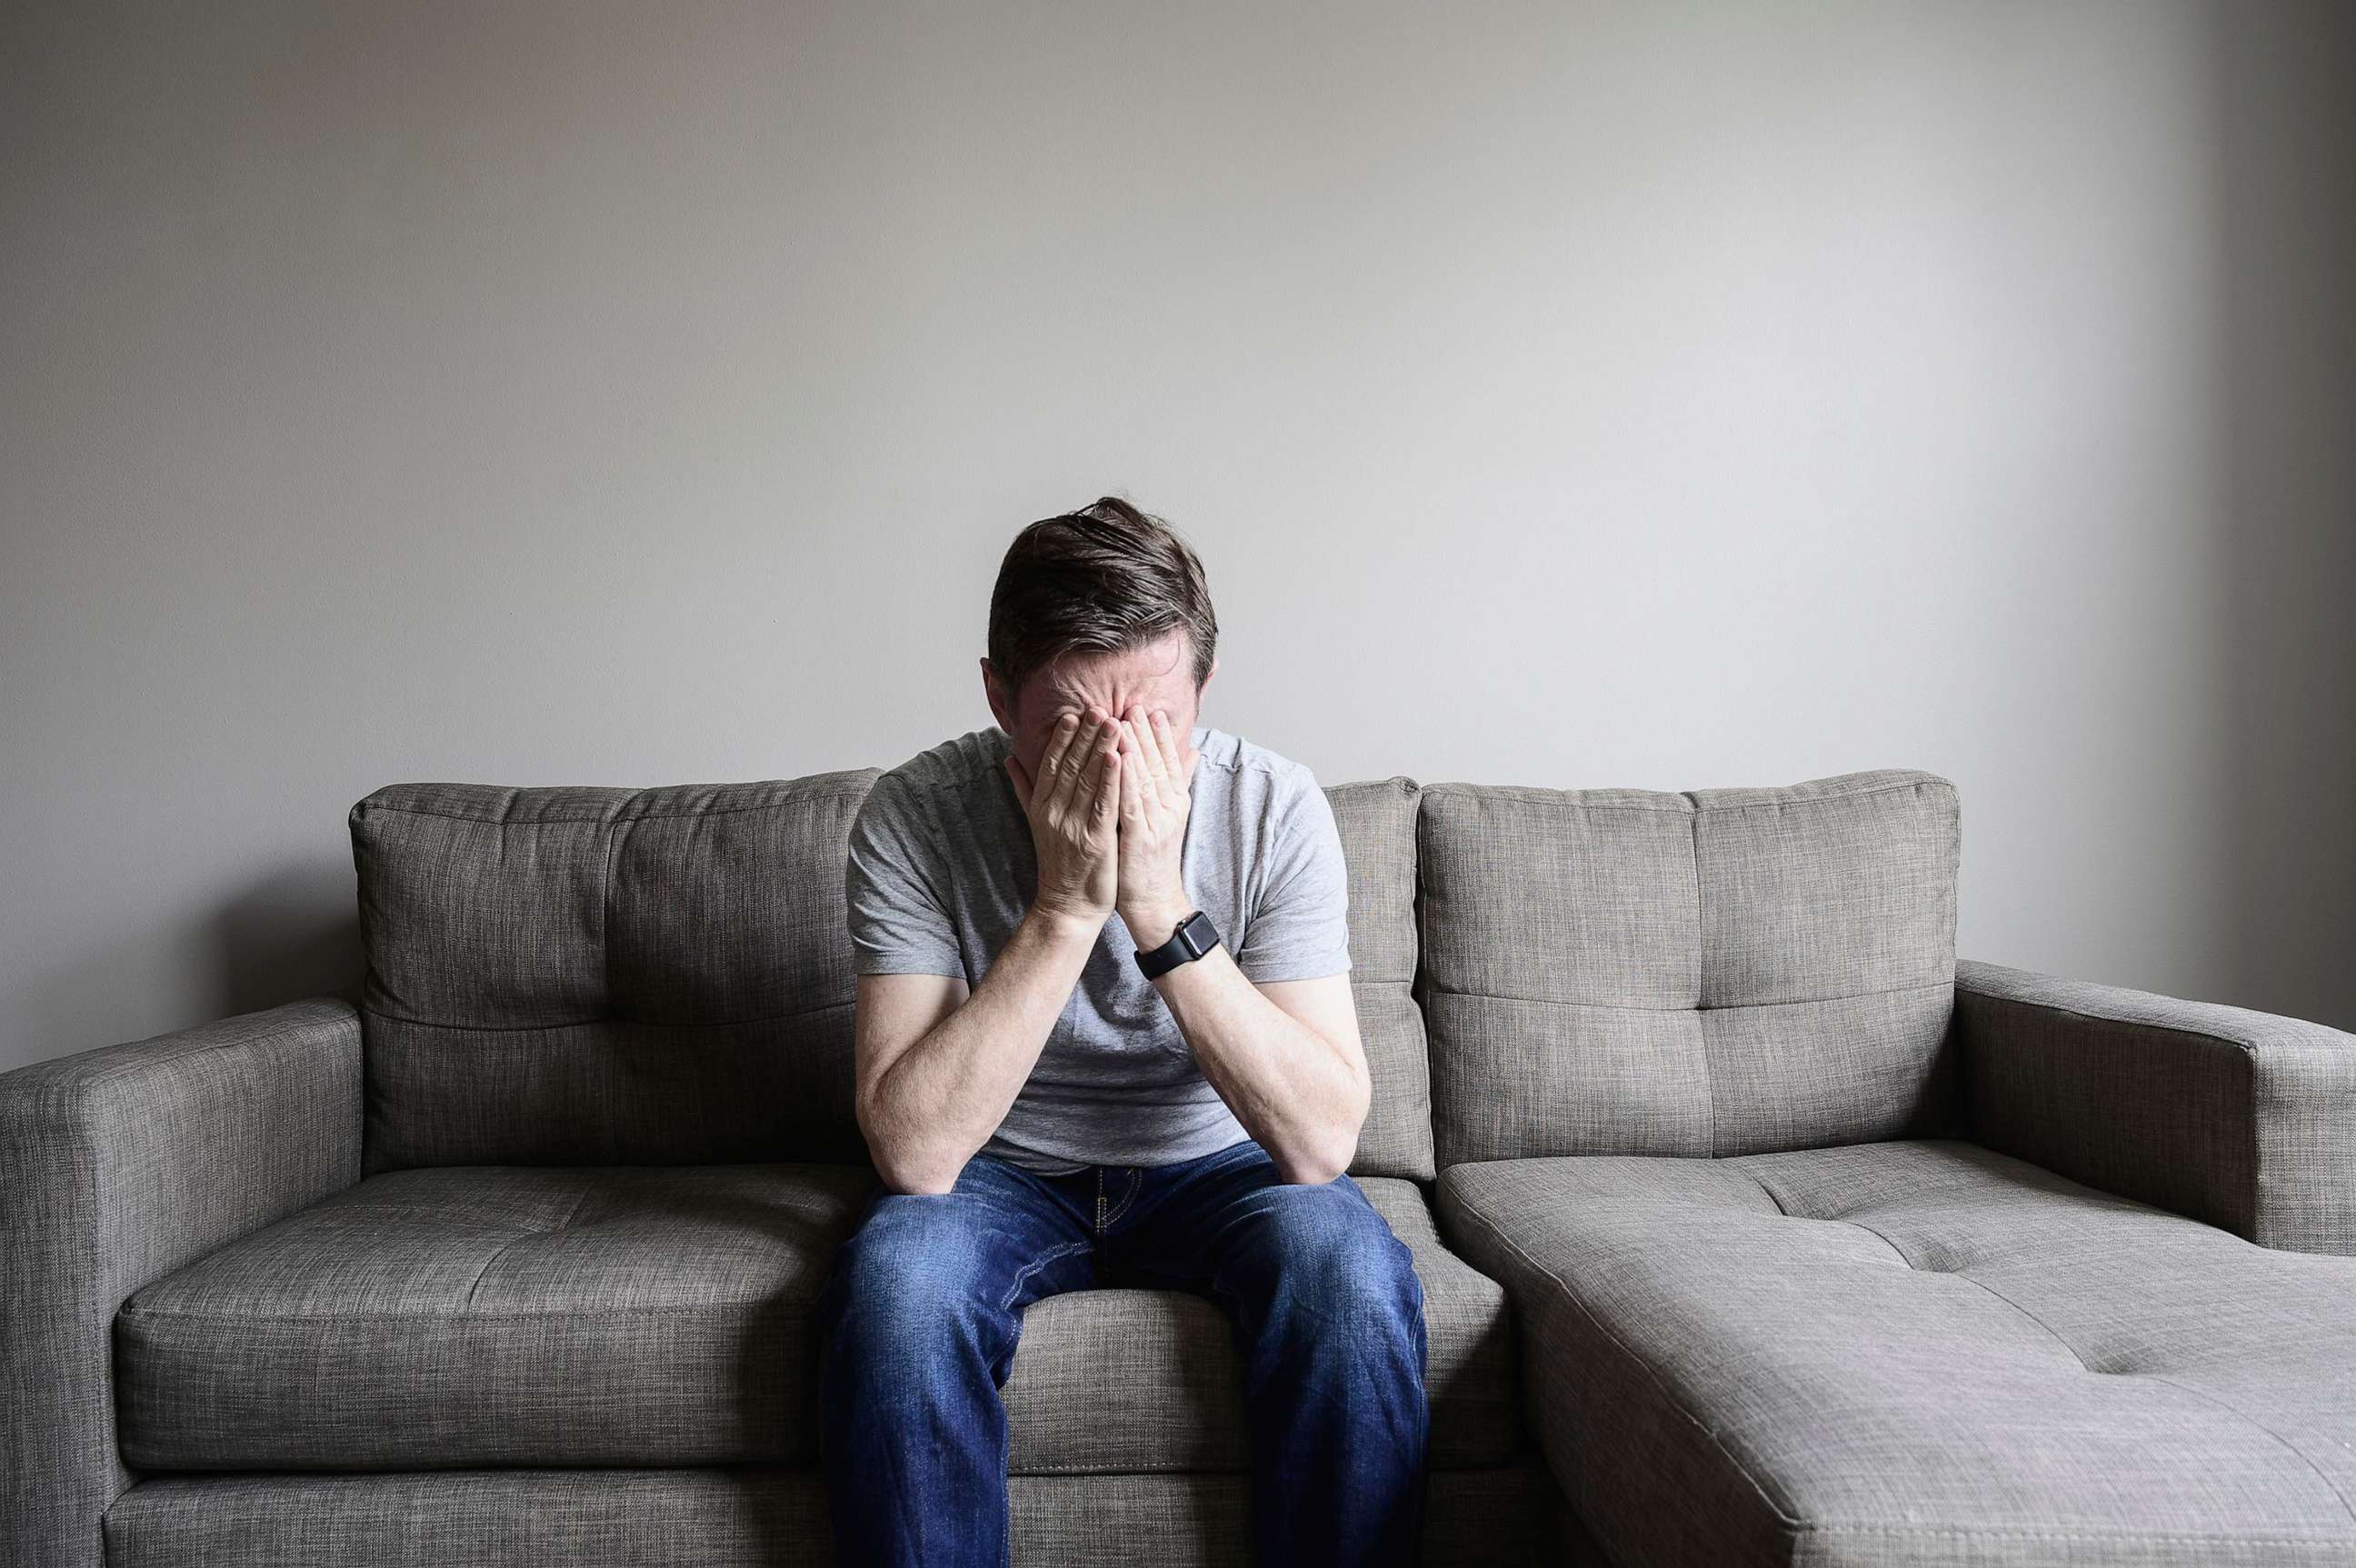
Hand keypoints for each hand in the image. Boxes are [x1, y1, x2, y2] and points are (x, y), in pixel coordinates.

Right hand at [1003, 709, 1121, 924]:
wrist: (1067, 906)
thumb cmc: (1058, 863)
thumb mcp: (1036, 822)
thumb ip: (1024, 788)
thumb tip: (1008, 758)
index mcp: (1042, 806)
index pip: (1052, 764)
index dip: (1062, 738)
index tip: (1073, 714)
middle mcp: (1055, 813)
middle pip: (1071, 766)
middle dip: (1085, 735)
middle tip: (1098, 707)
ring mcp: (1075, 827)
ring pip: (1088, 781)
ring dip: (1101, 749)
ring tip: (1113, 722)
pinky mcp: (1096, 841)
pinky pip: (1104, 805)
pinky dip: (1112, 780)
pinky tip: (1119, 758)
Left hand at [1112, 702, 1200, 948]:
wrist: (1154, 901)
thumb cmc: (1152, 859)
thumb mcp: (1168, 816)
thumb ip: (1178, 783)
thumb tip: (1193, 751)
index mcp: (1176, 800)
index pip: (1169, 760)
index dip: (1158, 734)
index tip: (1148, 709)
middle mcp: (1171, 807)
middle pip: (1158, 762)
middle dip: (1144, 733)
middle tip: (1133, 705)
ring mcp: (1158, 821)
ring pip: (1145, 777)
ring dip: (1133, 748)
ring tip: (1121, 721)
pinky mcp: (1142, 836)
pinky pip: (1132, 802)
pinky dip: (1125, 778)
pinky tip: (1116, 759)